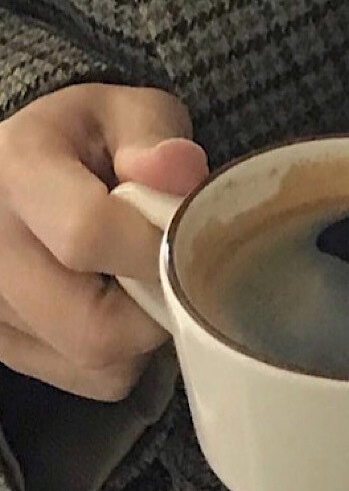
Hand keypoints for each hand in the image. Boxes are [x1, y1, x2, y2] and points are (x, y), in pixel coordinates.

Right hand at [0, 83, 207, 400]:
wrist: (22, 170)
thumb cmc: (89, 138)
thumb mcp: (127, 111)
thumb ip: (155, 134)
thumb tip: (179, 171)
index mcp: (18, 170)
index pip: (87, 234)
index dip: (155, 246)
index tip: (189, 235)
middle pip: (90, 325)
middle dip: (157, 304)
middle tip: (175, 268)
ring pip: (94, 362)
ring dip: (142, 334)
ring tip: (141, 279)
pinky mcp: (1, 346)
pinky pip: (84, 380)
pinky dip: (118, 355)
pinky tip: (114, 304)